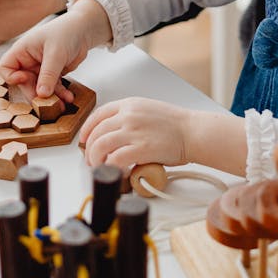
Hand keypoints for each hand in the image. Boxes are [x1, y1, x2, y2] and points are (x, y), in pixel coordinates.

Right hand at [0, 0, 110, 99]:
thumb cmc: (66, 32)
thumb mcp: (56, 54)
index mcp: (22, 51)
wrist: (84, 30)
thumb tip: (41, 94)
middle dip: (35, 94)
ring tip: (61, 105)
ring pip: (39, 89)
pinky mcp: (52, 74)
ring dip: (50, 98)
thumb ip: (48, 75)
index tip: (25, 80)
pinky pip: (52, 88)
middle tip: (47, 104)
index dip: (12, 78)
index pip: (5, 68)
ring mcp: (40, 68)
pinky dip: (60, 94)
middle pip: (24, 83)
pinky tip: (68, 97)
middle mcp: (28, 60)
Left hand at [77, 97, 194, 168]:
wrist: (193, 132)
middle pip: (96, 132)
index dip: (87, 128)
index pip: (98, 114)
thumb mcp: (148, 111)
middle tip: (92, 160)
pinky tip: (118, 172)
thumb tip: (114, 134)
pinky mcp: (140, 148)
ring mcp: (133, 131)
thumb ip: (129, 118)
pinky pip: (115, 159)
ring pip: (100, 145)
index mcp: (130, 105)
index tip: (84, 139)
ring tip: (100, 167)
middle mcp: (128, 115)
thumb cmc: (176, 125)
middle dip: (90, 149)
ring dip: (96, 159)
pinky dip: (112, 168)